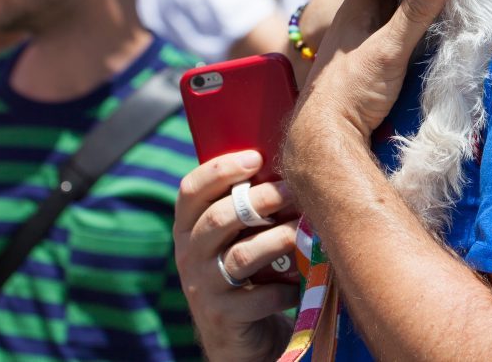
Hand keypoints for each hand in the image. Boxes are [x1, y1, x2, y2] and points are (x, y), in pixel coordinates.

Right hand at [174, 151, 299, 361]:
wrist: (241, 334)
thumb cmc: (248, 270)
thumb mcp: (238, 235)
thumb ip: (247, 205)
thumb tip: (286, 165)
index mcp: (188, 227)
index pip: (190, 190)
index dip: (220, 170)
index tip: (256, 157)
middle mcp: (189, 255)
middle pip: (219, 218)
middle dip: (261, 200)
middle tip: (294, 190)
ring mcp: (203, 288)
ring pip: (242, 256)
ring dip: (278, 240)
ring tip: (303, 231)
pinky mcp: (223, 317)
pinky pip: (258, 297)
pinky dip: (284, 287)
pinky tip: (301, 279)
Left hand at [286, 0, 448, 153]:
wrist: (327, 136)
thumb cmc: (351, 90)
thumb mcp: (388, 50)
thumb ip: (413, 14)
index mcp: (354, 8)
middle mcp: (356, 19)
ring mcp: (361, 41)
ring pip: (390, 11)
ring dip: (413, 3)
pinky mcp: (369, 61)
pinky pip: (393, 32)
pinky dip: (411, 26)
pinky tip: (432, 27)